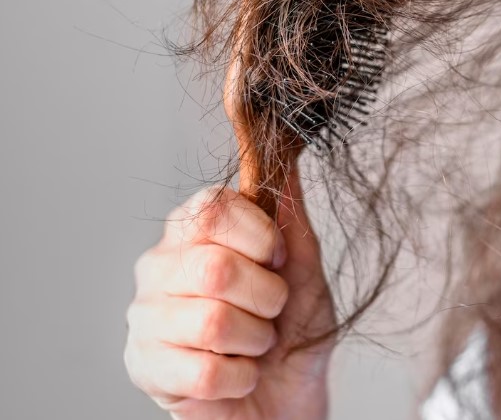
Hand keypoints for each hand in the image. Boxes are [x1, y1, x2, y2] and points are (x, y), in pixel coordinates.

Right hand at [124, 170, 336, 419]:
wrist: (286, 395)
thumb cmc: (291, 328)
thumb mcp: (303, 268)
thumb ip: (289, 216)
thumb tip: (285, 158)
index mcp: (192, 231)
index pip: (213, 208)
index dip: (261, 237)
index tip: (279, 260)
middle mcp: (158, 266)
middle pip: (215, 269)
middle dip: (266, 298)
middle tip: (271, 311)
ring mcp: (144, 317)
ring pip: (211, 323)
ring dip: (255, 341)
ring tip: (255, 344)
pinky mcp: (143, 367)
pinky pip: (205, 374)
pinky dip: (241, 379)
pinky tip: (238, 375)